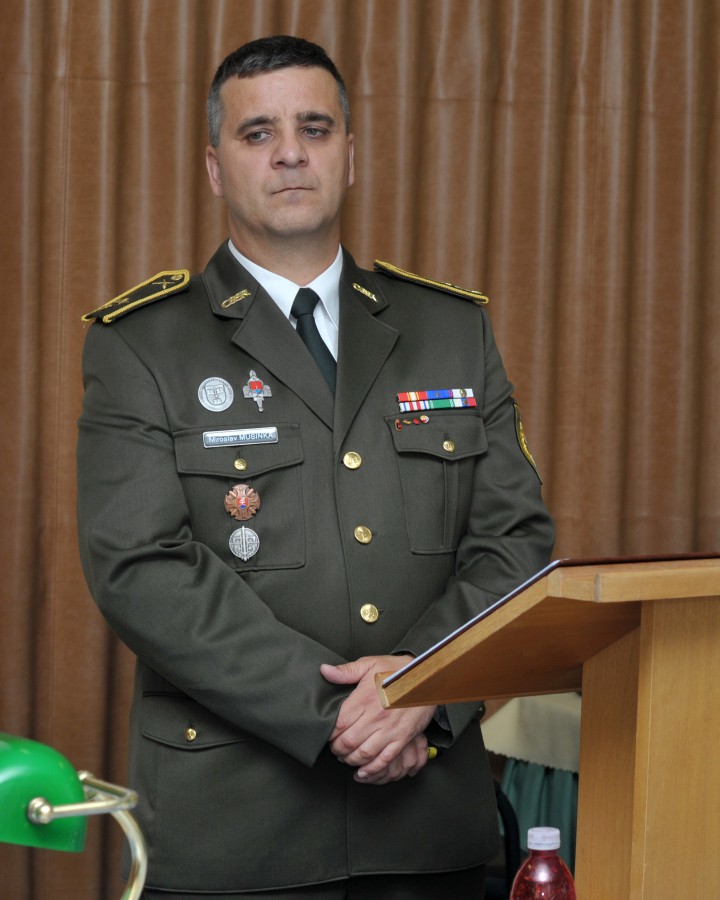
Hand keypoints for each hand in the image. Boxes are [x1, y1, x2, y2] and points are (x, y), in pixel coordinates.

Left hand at [320, 655, 435, 781]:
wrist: (427, 678)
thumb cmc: (397, 671)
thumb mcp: (370, 664)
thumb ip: (346, 671)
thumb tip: (324, 671)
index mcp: (365, 699)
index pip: (339, 724)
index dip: (330, 734)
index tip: (328, 735)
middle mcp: (376, 717)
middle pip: (349, 742)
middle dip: (338, 749)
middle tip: (335, 749)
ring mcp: (390, 730)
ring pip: (364, 754)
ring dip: (351, 760)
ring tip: (346, 758)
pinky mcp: (402, 738)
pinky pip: (385, 760)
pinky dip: (372, 770)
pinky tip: (363, 772)